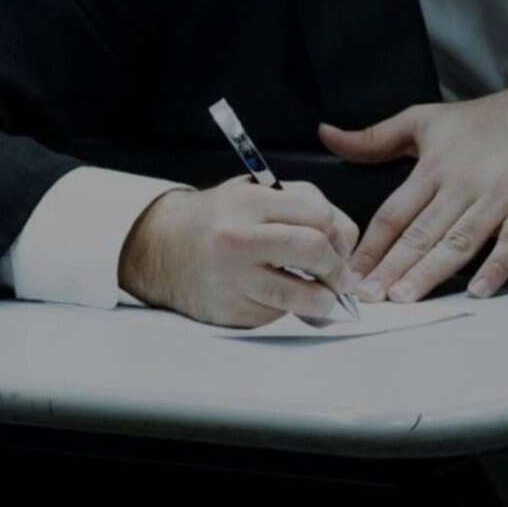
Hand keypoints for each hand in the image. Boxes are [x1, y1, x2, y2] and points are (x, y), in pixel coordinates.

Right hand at [118, 176, 359, 327]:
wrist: (162, 248)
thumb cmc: (218, 219)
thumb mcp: (255, 193)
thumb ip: (301, 206)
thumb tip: (345, 241)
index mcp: (250, 202)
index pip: (320, 216)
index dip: (341, 234)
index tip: (341, 245)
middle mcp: (239, 239)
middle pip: (314, 251)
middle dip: (338, 268)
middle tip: (341, 276)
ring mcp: (234, 279)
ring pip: (304, 296)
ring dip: (324, 300)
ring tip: (323, 295)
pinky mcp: (232, 312)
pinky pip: (278, 315)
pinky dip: (288, 310)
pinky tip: (277, 297)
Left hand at [318, 82, 507, 303]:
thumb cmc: (490, 120)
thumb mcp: (427, 120)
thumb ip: (375, 137)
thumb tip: (326, 134)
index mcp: (435, 166)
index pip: (394, 213)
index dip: (370, 245)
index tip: (348, 272)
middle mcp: (463, 184)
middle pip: (421, 232)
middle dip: (392, 268)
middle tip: (368, 298)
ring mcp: (499, 197)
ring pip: (459, 240)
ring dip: (431, 272)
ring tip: (406, 298)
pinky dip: (496, 266)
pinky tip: (477, 290)